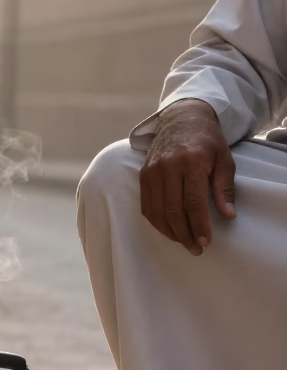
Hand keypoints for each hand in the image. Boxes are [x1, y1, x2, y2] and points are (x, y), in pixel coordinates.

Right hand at [139, 99, 235, 253]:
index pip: (193, 202)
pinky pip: (147, 206)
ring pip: (157, 211)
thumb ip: (224, 188)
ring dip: (170, 231)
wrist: (181, 121)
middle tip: (196, 248)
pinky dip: (157, 222)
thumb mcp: (224, 160)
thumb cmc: (206, 142)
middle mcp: (167, 168)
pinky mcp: (142, 176)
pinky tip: (169, 229)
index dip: (199, 225)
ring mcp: (151, 172)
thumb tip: (228, 214)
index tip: (206, 241)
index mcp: (190, 162)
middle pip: (172, 210)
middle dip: (184, 234)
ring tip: (183, 242)